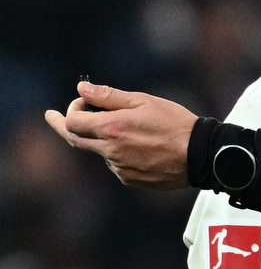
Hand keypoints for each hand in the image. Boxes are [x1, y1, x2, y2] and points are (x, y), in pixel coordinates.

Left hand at [45, 82, 195, 187]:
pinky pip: (115, 164)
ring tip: (130, 130)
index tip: (78, 104)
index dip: (70, 110)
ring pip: (99, 151)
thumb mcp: (143, 101)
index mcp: (112, 129)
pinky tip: (140, 147)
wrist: (200, 155)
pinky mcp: (130, 179)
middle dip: (64, 126)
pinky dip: (118, 153)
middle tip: (53, 117)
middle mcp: (111, 151)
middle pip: (75, 140)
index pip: (71, 122)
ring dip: (101, 139)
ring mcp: (120, 168)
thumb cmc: (175, 123)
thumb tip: (82, 89)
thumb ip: (108, 96)